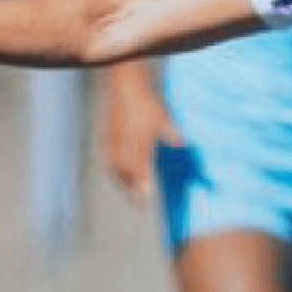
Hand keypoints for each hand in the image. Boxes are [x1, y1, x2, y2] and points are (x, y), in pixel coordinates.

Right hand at [103, 77, 183, 205]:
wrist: (126, 87)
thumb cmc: (146, 102)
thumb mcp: (162, 116)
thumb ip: (170, 132)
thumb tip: (183, 144)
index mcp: (138, 141)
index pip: (140, 170)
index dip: (142, 187)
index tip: (145, 200)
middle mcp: (124, 145)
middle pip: (127, 174)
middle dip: (133, 190)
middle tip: (139, 204)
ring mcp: (114, 142)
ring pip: (117, 168)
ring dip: (124, 182)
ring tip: (131, 192)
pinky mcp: (109, 138)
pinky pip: (110, 160)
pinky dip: (115, 171)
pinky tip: (119, 174)